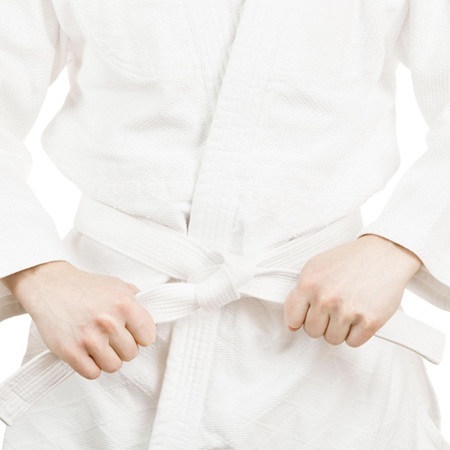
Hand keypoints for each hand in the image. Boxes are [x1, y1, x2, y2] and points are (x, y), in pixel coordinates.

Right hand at [2, 261, 156, 379]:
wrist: (51, 286)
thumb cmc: (87, 287)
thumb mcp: (119, 286)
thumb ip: (138, 302)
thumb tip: (153, 320)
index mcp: (124, 303)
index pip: (148, 336)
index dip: (141, 336)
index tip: (133, 333)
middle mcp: (109, 321)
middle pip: (131, 353)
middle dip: (123, 346)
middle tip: (111, 337)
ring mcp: (89, 338)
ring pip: (114, 366)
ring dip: (108, 358)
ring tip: (100, 345)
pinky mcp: (71, 352)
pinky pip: (93, 373)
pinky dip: (91, 366)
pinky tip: (87, 353)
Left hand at [284, 234, 422, 347]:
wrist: (383, 254)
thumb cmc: (349, 260)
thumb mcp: (316, 267)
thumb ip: (300, 293)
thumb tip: (292, 323)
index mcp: (309, 283)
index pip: (292, 318)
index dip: (300, 318)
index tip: (308, 313)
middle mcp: (326, 298)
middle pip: (312, 331)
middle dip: (322, 322)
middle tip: (333, 308)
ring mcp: (347, 310)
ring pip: (332, 339)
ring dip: (339, 329)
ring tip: (347, 308)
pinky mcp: (369, 321)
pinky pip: (353, 342)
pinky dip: (356, 333)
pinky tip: (359, 314)